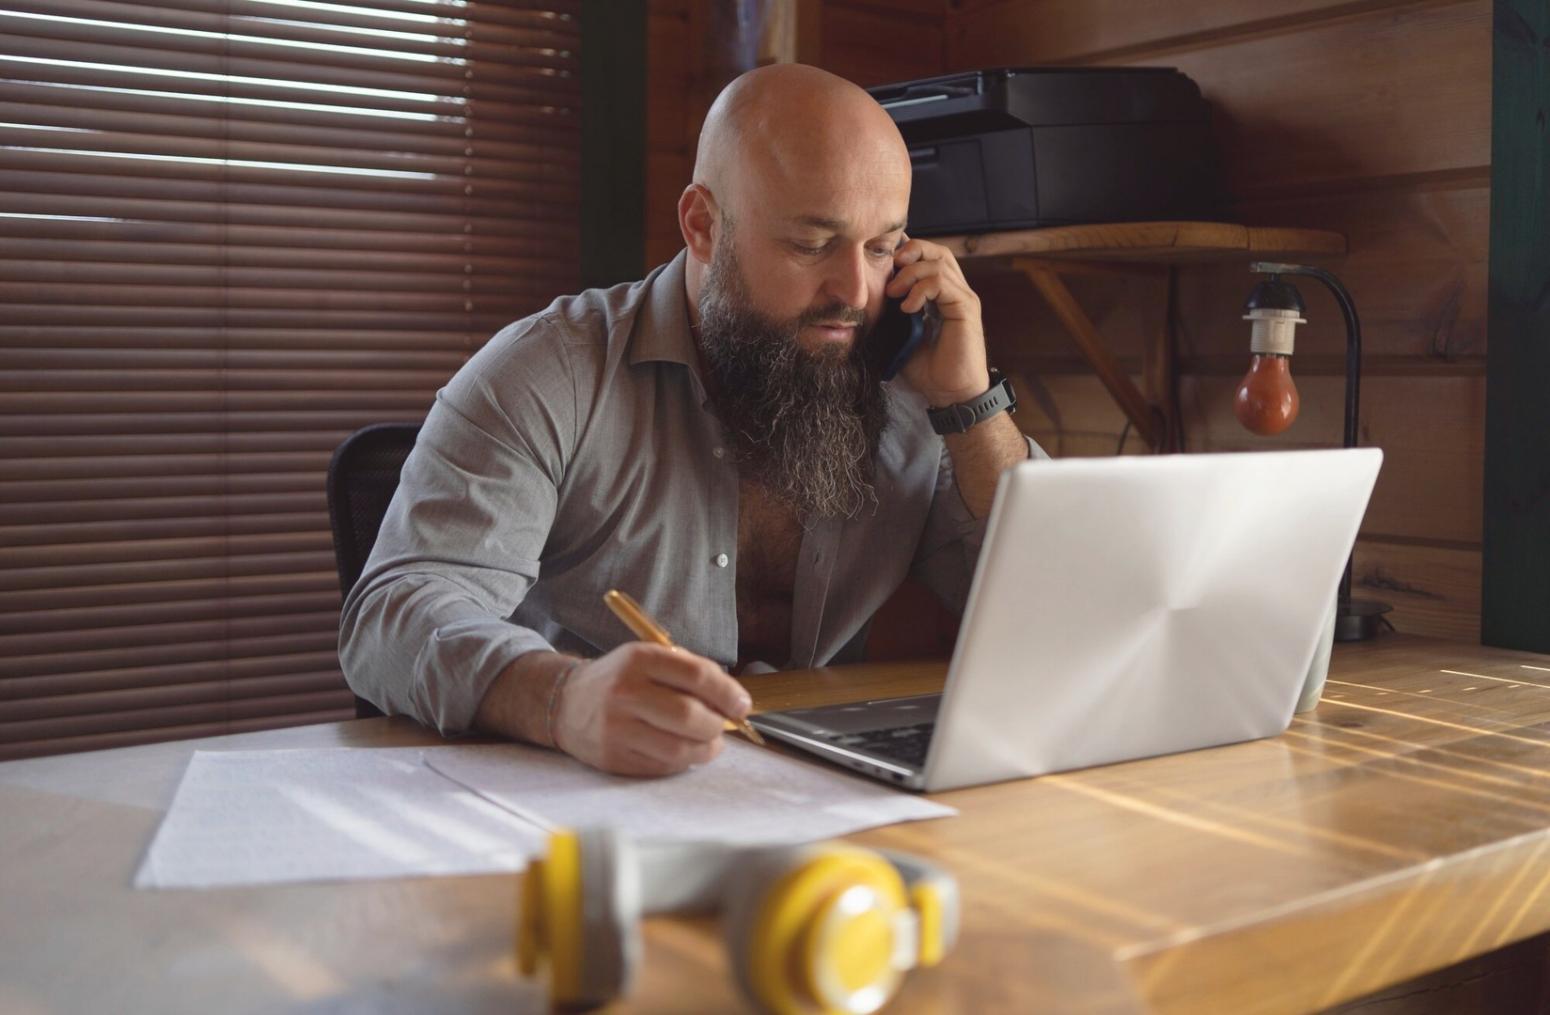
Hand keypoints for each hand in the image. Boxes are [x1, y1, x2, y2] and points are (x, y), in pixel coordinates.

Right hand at [550, 642, 752, 775]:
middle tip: (722, 725)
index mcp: (638, 660)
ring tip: (708, 741)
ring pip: (679, 749)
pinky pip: (662, 767)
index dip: (728, 693)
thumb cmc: (620, 680)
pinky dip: (683, 762)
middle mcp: (624, 693)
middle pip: (689, 716)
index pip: (696, 675)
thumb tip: (733, 701)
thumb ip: (689, 673)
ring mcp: (616, 729)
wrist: (566, 703)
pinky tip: (683, 751)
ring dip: (705, 749)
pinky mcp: (613, 759)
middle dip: (717, 725)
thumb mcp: (648, 659)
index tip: (742, 705)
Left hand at [886, 236, 990, 405]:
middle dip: (910, 251)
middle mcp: (954, 291)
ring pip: (939, 262)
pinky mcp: (966, 308)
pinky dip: (921, 289)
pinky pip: (942, 283)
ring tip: (893, 294)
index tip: (882, 267)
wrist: (949, 393)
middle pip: (936, 251)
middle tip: (889, 268)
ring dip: (910, 273)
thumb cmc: (927, 369)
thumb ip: (891, 314)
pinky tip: (908, 308)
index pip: (926, 257)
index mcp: (940, 294)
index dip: (905, 253)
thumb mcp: (900, 335)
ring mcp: (962, 297)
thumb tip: (866, 297)